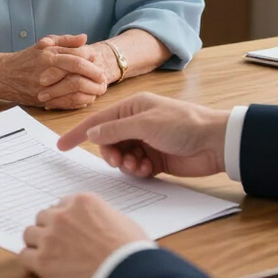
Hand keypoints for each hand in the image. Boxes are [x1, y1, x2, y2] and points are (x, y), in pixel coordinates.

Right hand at [0, 34, 108, 109]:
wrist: (4, 76)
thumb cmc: (26, 59)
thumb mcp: (44, 43)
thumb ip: (65, 40)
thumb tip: (84, 38)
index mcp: (49, 54)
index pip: (77, 54)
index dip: (92, 59)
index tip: (99, 62)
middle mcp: (48, 69)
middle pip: (78, 69)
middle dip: (95, 74)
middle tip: (104, 77)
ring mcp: (46, 85)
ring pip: (75, 87)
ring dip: (91, 89)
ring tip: (99, 89)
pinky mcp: (45, 100)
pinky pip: (67, 102)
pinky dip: (81, 101)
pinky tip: (87, 98)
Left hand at [20, 193, 150, 277]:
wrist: (127, 276)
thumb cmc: (130, 251)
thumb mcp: (120, 220)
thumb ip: (101, 216)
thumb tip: (97, 223)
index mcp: (81, 202)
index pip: (60, 205)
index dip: (64, 219)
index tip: (67, 230)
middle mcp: (62, 215)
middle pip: (43, 217)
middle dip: (49, 229)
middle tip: (59, 244)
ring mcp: (50, 238)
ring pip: (30, 234)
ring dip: (37, 243)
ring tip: (48, 256)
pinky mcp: (43, 262)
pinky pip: (24, 256)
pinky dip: (31, 261)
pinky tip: (40, 267)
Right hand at [57, 92, 228, 178]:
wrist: (215, 143)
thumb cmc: (182, 124)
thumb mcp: (144, 124)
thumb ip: (115, 130)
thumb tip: (91, 133)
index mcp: (133, 107)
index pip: (98, 120)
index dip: (78, 133)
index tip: (61, 146)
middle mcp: (137, 123)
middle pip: (108, 141)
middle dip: (110, 153)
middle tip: (118, 160)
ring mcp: (146, 142)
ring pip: (121, 156)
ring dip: (126, 163)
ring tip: (139, 165)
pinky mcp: (156, 159)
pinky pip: (136, 167)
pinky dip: (138, 170)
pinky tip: (148, 170)